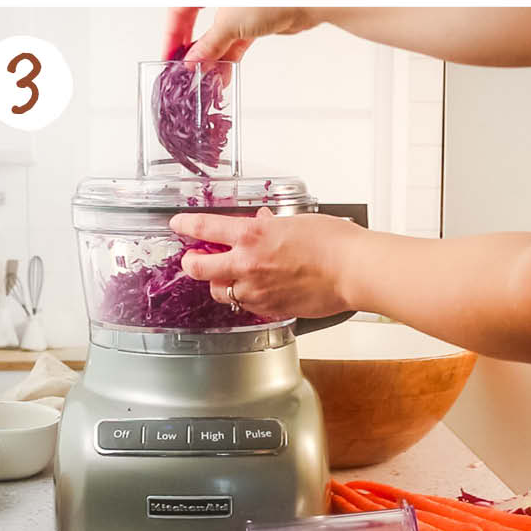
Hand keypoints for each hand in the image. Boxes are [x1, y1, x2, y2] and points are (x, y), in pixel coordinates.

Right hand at [165, 7, 322, 61]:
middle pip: (197, 24)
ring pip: (218, 36)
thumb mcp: (230, 24)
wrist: (311, 5)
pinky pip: (234, 42)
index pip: (180, 9)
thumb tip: (192, 62)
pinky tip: (222, 75)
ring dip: (211, 59)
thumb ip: (209, 45)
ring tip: (204, 80)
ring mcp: (239, 10)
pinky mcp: (255, 22)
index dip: (171, 34)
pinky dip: (228, 58)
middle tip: (183, 71)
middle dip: (191, 50)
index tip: (168, 56)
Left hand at [169, 207, 361, 318]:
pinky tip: (257, 287)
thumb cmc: (333, 242)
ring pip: (220, 291)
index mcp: (252, 236)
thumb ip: (271, 224)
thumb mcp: (296, 221)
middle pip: (198, 268)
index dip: (186, 226)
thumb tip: (261, 222)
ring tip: (230, 274)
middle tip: (193, 258)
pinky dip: (245, 296)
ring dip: (219, 281)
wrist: (351, 270)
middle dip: (191, 262)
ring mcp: (256, 291)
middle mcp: (247, 264)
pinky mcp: (269, 309)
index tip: (178, 225)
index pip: (205, 229)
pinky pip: (245, 305)